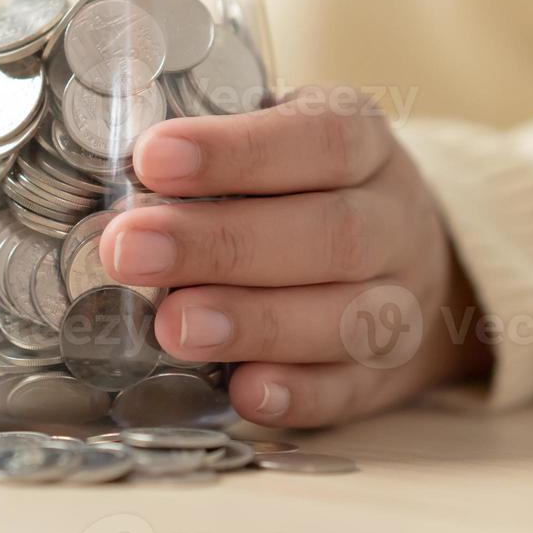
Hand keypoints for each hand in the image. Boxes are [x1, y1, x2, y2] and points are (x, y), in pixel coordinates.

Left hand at [101, 87, 490, 428]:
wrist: (419, 259)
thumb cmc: (310, 188)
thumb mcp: (283, 140)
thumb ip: (215, 152)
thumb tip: (112, 168)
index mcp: (362, 145)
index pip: (317, 137)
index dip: (235, 151)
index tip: (151, 158)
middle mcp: (391, 221)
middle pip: (326, 233)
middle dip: (218, 244)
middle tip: (129, 250)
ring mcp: (398, 300)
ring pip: (343, 314)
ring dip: (252, 322)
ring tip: (171, 327)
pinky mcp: (385, 373)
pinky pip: (350, 388)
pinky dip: (297, 394)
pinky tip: (244, 391)